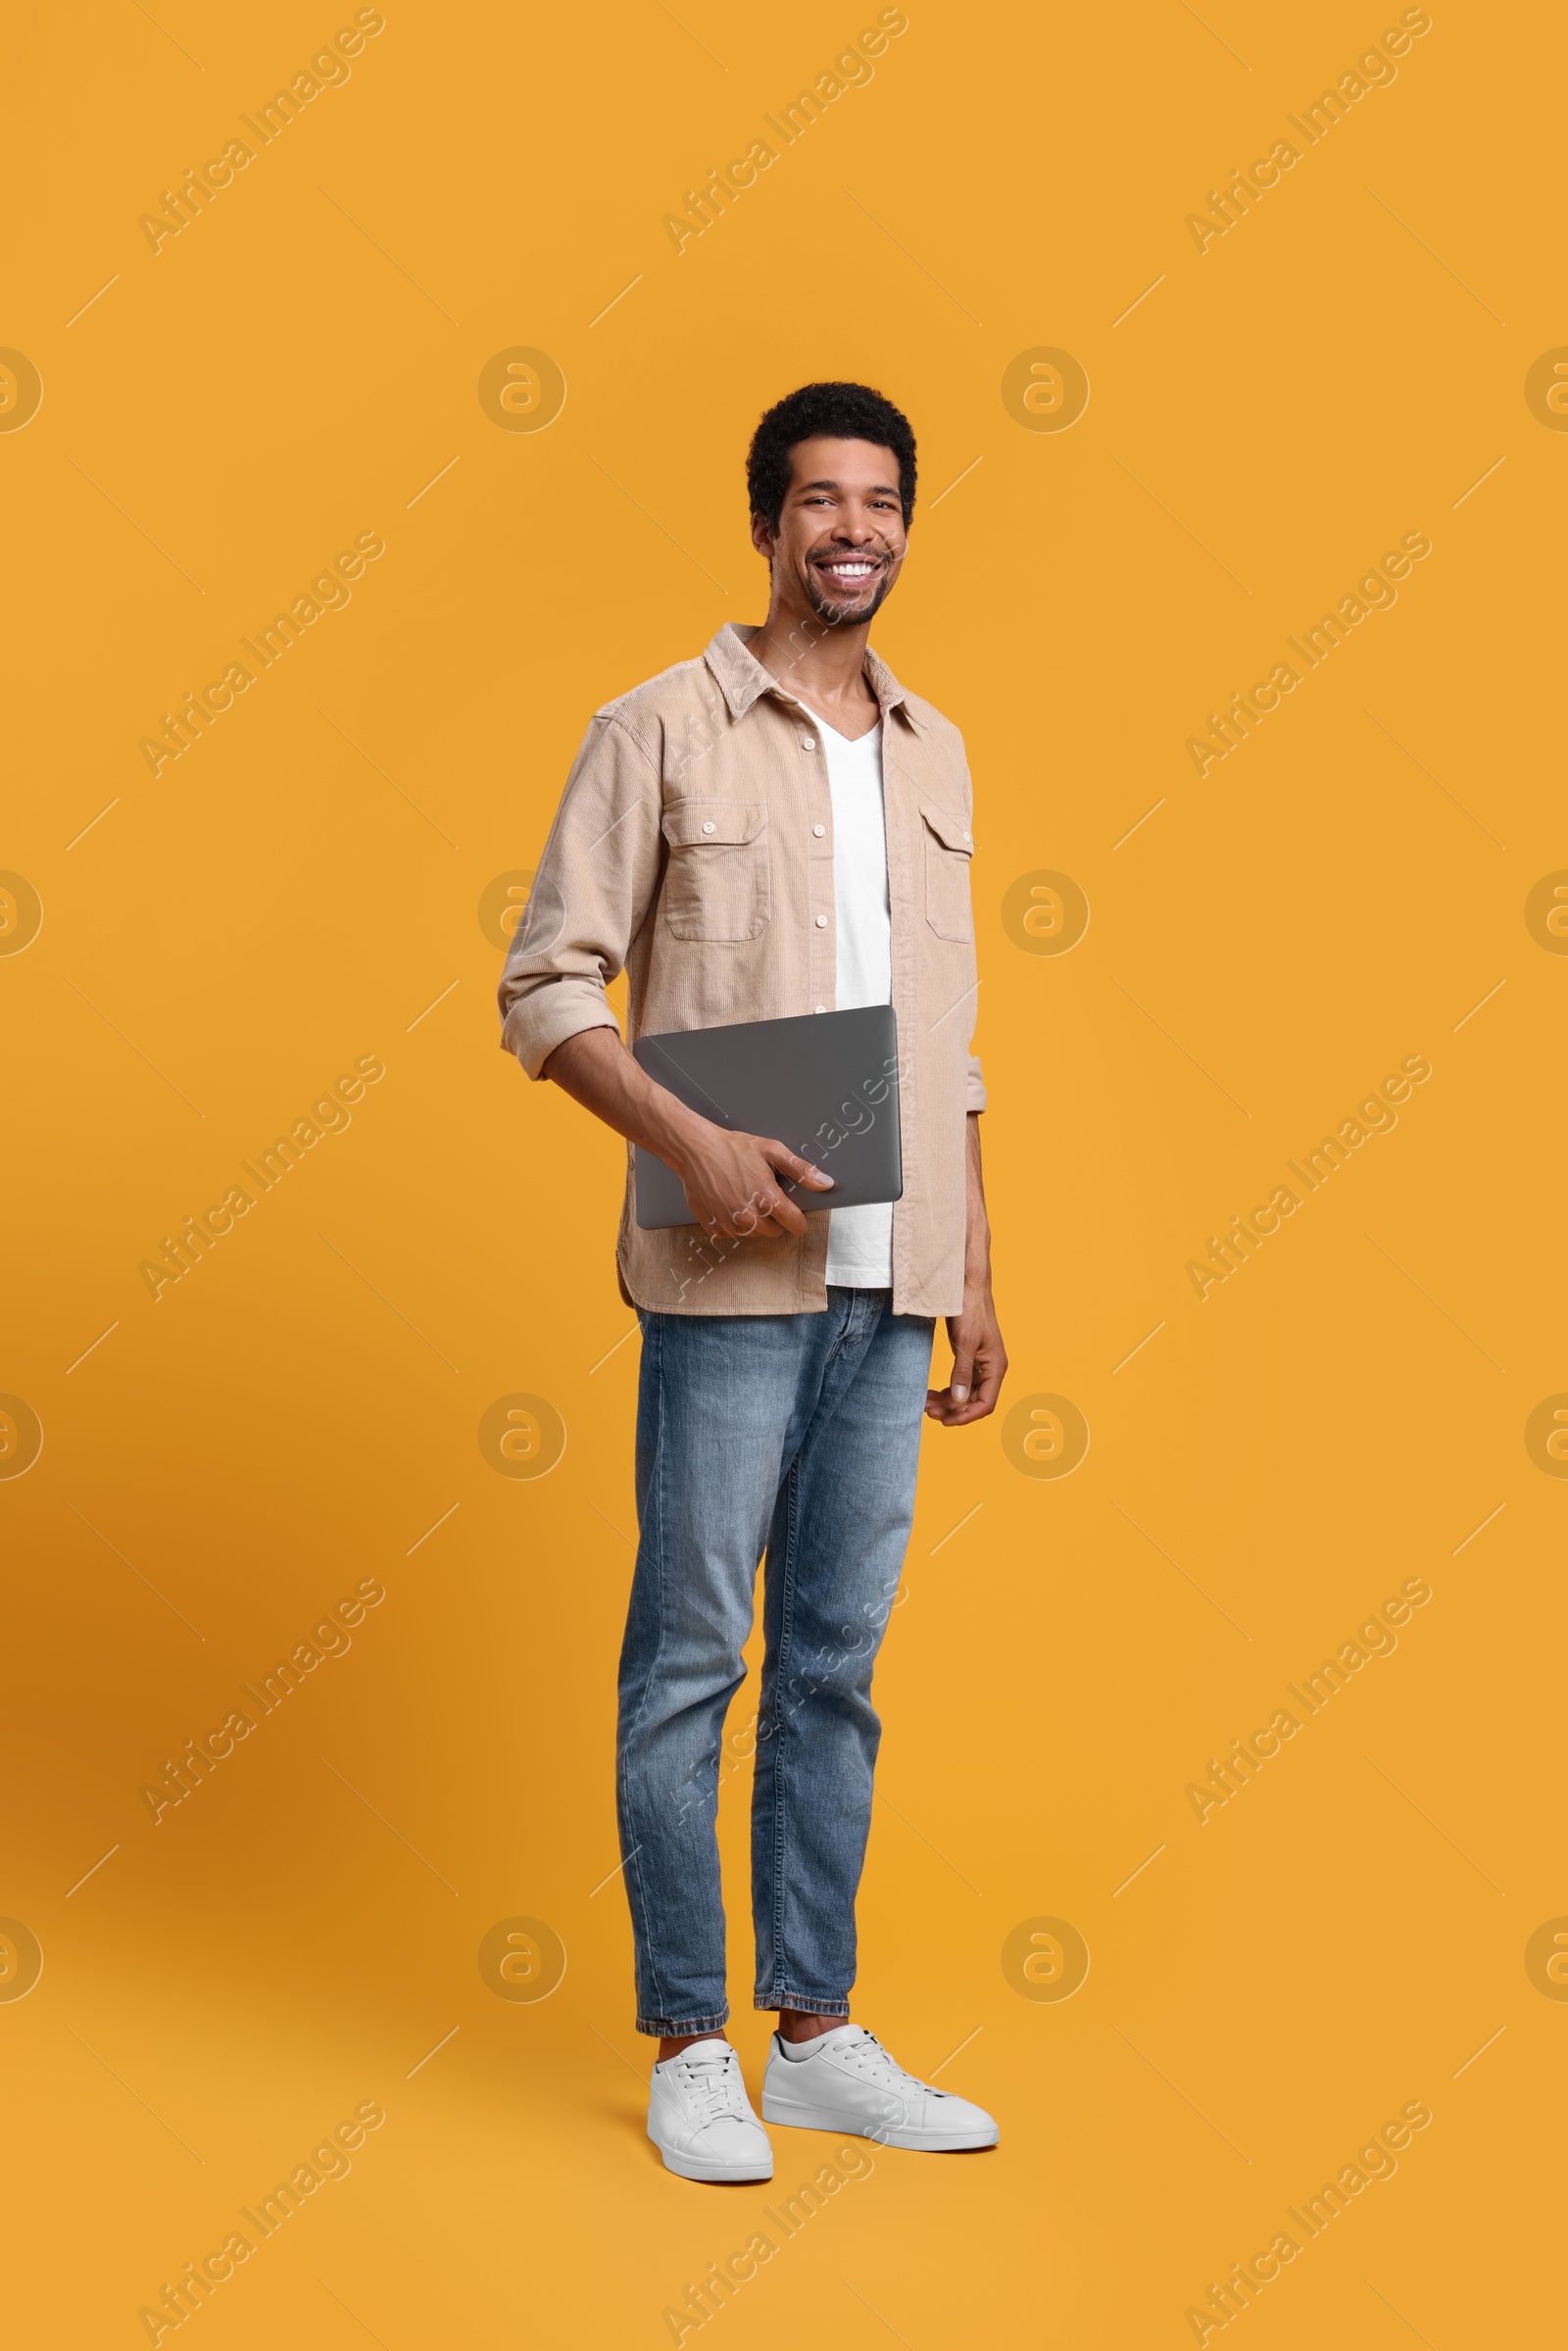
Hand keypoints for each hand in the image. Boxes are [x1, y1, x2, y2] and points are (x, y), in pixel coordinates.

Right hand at [672, 1124, 833, 1239]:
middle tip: (760, 1194)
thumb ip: (800, 1170)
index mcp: (767, 1198)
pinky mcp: (714, 1228)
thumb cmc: (732, 1148)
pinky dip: (733, 1222)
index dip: (797, 1218)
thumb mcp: (771, 1150)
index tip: (792, 1210)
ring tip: (742, 1195)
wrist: (695, 1150)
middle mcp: (748, 1217)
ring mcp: (729, 1224)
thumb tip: (826, 1183)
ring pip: (753, 1234)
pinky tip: (727, 1202)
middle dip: (773, 1217)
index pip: (796, 1225)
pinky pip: (733, 1234)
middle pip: (775, 1232)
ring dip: (753, 1220)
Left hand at [926, 1274, 1006, 1424]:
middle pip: (974, 1402)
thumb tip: (958, 1402)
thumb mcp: (964, 1342)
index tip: (944, 1421)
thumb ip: (962, 1373)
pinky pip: (961, 1382)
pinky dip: (947, 1390)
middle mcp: (992, 1368)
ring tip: (925, 1404)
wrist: (967, 1285)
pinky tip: (931, 1392)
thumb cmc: (970, 1309)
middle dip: (952, 1410)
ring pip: (966, 1394)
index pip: (985, 1404)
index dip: (965, 1417)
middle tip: (926, 1411)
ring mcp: (981, 1364)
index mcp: (996, 1366)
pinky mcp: (971, 1358)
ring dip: (947, 1402)